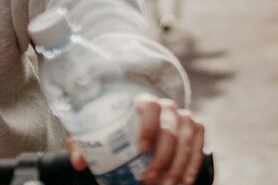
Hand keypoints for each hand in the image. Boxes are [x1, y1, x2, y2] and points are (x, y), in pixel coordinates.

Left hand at [65, 95, 205, 184]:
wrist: (144, 120)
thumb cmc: (119, 126)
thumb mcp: (101, 131)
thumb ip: (87, 144)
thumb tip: (79, 162)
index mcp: (144, 101)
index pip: (150, 107)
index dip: (148, 127)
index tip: (140, 150)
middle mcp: (168, 107)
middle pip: (170, 131)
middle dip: (161, 159)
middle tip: (148, 179)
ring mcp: (184, 118)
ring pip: (186, 143)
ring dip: (176, 168)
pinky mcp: (196, 130)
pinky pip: (198, 150)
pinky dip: (191, 168)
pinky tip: (182, 183)